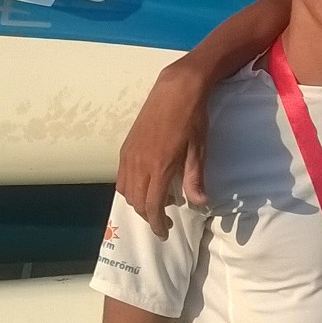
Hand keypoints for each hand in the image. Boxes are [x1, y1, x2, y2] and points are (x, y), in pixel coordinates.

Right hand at [116, 60, 210, 238]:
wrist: (175, 90)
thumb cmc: (192, 119)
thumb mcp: (198, 150)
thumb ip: (195, 178)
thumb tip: (200, 203)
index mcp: (158, 167)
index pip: (152, 206)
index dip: (156, 224)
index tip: (163, 233)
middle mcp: (139, 163)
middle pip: (136, 202)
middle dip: (148, 215)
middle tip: (163, 219)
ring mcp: (129, 155)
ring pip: (125, 191)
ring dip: (138, 202)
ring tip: (156, 201)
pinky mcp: (126, 146)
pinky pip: (121, 176)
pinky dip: (130, 188)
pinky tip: (145, 184)